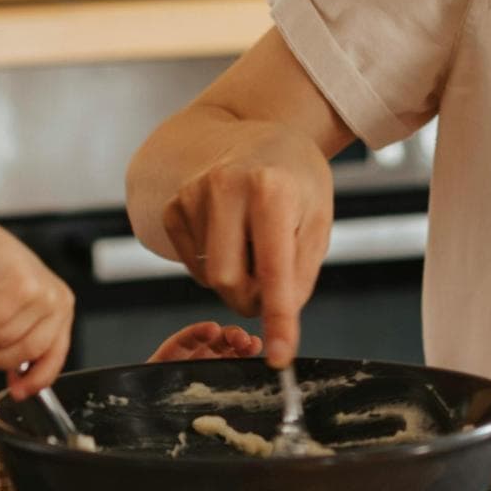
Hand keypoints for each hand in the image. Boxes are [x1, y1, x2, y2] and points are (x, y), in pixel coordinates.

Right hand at [0, 220, 75, 399]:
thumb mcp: (19, 315)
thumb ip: (23, 346)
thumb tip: (20, 387)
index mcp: (61, 312)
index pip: (54, 357)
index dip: (35, 380)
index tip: (18, 391)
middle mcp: (57, 302)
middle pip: (21, 354)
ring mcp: (41, 292)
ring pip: (0, 338)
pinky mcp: (20, 283)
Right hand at [159, 123, 332, 367]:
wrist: (256, 134)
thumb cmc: (295, 178)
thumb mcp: (317, 218)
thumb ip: (300, 273)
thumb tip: (278, 321)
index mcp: (271, 189)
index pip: (274, 270)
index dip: (278, 319)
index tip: (278, 356)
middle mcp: (225, 186)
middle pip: (229, 282)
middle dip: (254, 298)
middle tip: (273, 283)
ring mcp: (192, 194)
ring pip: (209, 277)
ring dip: (237, 279)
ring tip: (255, 244)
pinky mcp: (172, 206)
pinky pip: (192, 265)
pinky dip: (214, 265)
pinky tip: (231, 236)